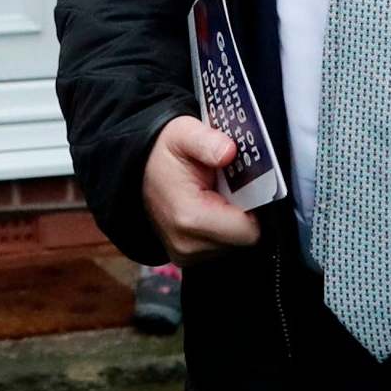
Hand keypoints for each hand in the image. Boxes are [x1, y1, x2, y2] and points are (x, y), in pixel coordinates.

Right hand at [142, 115, 262, 264]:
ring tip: (214, 195)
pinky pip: (220, 247)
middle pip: (242, 239)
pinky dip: (220, 228)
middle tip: (226, 187)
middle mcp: (186, 244)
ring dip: (230, 220)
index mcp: (189, 218)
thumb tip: (229, 151)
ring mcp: (185, 255)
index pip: (248, 231)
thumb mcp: (184, 133)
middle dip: (241, 211)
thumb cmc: (163, 153)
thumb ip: (207, 141)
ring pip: (233, 244)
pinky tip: (207, 208)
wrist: (137, 170)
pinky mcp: (185, 257)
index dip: (253, 204)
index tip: (240, 184)